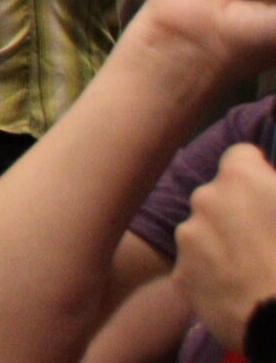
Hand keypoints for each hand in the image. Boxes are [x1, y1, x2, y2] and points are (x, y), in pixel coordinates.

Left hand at [173, 143, 275, 346]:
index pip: (241, 156)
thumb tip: (270, 191)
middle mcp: (204, 199)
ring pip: (204, 231)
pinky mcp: (181, 275)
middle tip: (268, 238)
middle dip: (239, 210)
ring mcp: (188, 238)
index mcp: (240, 177)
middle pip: (219, 195)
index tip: (271, 192)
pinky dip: (214, 274)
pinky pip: (197, 266)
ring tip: (256, 270)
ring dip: (224, 242)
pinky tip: (240, 292)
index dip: (259, 173)